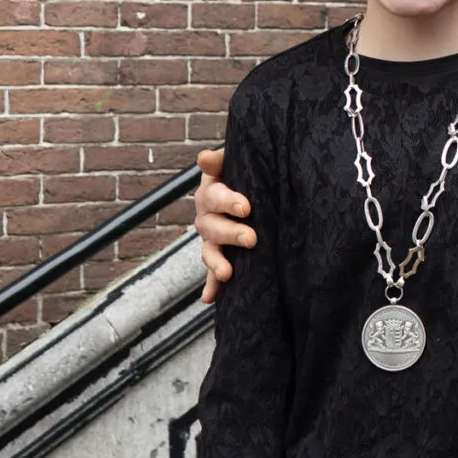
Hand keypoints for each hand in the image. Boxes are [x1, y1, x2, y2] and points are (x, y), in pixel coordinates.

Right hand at [191, 147, 254, 303]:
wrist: (254, 189)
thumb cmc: (245, 172)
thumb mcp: (236, 161)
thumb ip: (221, 159)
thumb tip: (203, 158)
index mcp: (211, 191)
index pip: (213, 196)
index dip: (228, 201)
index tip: (246, 207)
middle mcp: (207, 216)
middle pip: (212, 226)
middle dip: (231, 233)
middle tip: (251, 238)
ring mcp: (212, 238)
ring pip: (209, 251)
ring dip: (216, 263)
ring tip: (227, 273)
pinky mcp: (219, 256)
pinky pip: (212, 273)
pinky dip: (211, 286)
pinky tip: (209, 298)